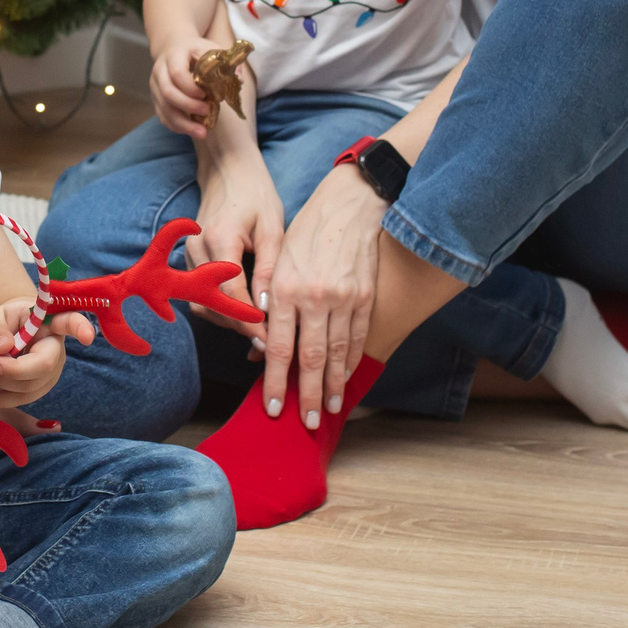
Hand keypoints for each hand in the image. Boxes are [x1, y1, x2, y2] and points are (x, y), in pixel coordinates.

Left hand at [0, 300, 94, 411]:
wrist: (1, 339)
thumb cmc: (0, 324)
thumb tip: (3, 347)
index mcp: (49, 322)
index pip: (70, 321)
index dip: (81, 328)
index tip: (88, 336)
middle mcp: (56, 347)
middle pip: (44, 364)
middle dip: (15, 369)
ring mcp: (52, 370)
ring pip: (30, 386)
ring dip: (3, 381)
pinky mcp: (41, 387)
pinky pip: (24, 399)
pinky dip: (2, 399)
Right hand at [151, 34, 227, 138]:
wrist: (174, 49)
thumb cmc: (196, 51)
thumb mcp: (211, 48)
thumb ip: (226, 62)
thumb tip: (239, 80)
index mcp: (174, 55)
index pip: (177, 73)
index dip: (190, 87)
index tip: (205, 94)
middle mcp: (160, 71)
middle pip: (167, 92)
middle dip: (188, 106)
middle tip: (207, 111)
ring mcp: (155, 86)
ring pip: (164, 108)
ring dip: (183, 123)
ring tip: (202, 133)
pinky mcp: (156, 99)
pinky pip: (163, 116)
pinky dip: (177, 126)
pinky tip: (192, 130)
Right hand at [185, 152, 283, 339]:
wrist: (228, 170)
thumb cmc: (255, 195)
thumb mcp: (272, 228)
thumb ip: (268, 269)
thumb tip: (267, 309)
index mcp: (219, 239)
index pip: (229, 293)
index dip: (248, 320)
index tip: (269, 339)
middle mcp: (197, 249)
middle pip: (210, 303)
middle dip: (237, 326)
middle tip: (266, 342)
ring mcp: (188, 253)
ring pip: (200, 302)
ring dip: (225, 320)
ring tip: (256, 331)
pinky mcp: (189, 257)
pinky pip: (197, 293)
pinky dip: (217, 308)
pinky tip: (241, 314)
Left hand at [260, 163, 391, 426]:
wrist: (351, 205)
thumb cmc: (306, 233)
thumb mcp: (278, 261)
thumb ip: (269, 304)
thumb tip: (261, 348)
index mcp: (286, 289)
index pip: (279, 347)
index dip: (276, 381)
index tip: (273, 407)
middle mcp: (315, 298)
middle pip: (311, 359)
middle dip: (307, 395)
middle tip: (307, 422)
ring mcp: (345, 299)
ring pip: (338, 354)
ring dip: (333, 387)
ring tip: (329, 409)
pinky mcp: (366, 298)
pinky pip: (358, 339)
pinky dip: (351, 363)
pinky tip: (346, 379)